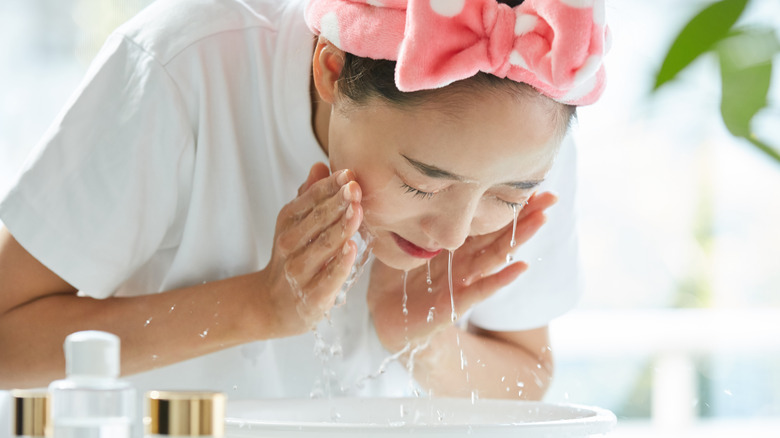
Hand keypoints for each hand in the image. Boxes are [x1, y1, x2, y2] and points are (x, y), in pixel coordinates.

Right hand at [256, 163, 362, 337]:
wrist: (272, 304)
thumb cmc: (292, 256)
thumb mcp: (295, 224)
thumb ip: (309, 195)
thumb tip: (320, 165)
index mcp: (288, 221)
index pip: (309, 199)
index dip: (329, 186)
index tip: (349, 173)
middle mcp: (290, 244)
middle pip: (317, 220)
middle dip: (338, 203)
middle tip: (356, 187)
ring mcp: (300, 271)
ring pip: (323, 246)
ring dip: (341, 228)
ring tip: (358, 211)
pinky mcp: (312, 296)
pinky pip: (328, 277)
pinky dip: (340, 263)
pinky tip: (352, 248)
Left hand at [367, 192, 557, 352]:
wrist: (385, 314)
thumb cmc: (394, 273)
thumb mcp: (401, 237)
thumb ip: (412, 214)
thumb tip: (413, 177)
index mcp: (455, 242)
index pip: (486, 219)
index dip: (507, 202)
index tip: (531, 180)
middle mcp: (465, 259)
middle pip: (500, 233)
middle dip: (526, 215)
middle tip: (552, 196)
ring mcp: (464, 280)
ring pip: (497, 256)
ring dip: (520, 238)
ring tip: (543, 219)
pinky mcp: (455, 302)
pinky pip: (481, 289)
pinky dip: (502, 278)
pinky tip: (521, 265)